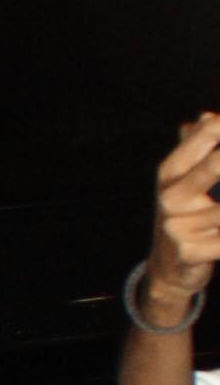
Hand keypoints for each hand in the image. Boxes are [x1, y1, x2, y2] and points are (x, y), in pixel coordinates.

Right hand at [149, 115, 219, 299]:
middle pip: (215, 164)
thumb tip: (208, 116)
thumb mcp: (183, 180)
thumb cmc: (185, 215)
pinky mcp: (189, 252)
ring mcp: (178, 225)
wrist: (169, 268)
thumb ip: (197, 146)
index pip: (206, 134)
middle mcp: (170, 196)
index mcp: (170, 172)